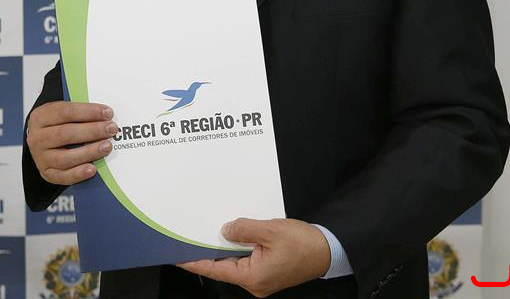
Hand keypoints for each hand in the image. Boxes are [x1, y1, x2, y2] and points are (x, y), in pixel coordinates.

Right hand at [27, 101, 116, 185]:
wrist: (43, 141)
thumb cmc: (59, 123)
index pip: (66, 112)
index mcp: (41, 117)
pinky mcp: (46, 173)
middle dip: (92, 131)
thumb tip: (106, 114)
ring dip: (89, 152)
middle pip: (66, 134)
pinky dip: (78, 174)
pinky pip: (62, 176)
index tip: (108, 113)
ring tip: (107, 146)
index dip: (89, 112)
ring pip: (65, 157)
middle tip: (111, 129)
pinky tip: (93, 169)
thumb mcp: (64, 112)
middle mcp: (37, 138)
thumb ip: (81, 112)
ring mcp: (40, 157)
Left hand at [178, 217, 330, 296]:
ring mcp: (262, 279)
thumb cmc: (301, 243)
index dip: (196, 262)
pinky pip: (247, 260)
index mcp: (253, 277)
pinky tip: (232, 235)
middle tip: (190, 238)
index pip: (217, 270)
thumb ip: (245, 230)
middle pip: (225, 267)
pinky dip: (238, 248)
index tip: (178, 256)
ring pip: (236, 262)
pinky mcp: (268, 271)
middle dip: (209, 252)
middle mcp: (254, 283)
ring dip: (225, 248)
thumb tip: (225, 231)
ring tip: (207, 234)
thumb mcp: (270, 230)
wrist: (327, 250)